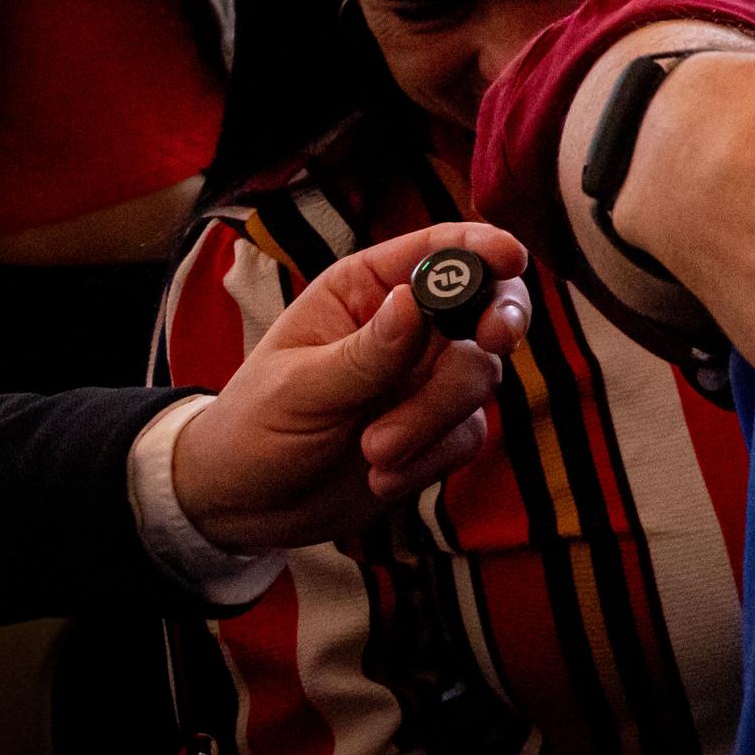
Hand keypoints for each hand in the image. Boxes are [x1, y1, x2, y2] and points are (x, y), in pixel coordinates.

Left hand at [174, 225, 535, 554]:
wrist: (245, 507)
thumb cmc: (253, 429)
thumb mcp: (299, 388)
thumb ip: (366, 350)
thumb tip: (417, 299)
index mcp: (365, 291)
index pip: (437, 250)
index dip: (481, 248)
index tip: (510, 260)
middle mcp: (408, 328)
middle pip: (486, 304)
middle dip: (498, 323)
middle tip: (493, 343)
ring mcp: (427, 379)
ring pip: (478, 377)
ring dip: (431, 419)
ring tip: (375, 451)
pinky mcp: (439, 430)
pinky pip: (467, 434)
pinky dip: (429, 459)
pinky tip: (380, 476)